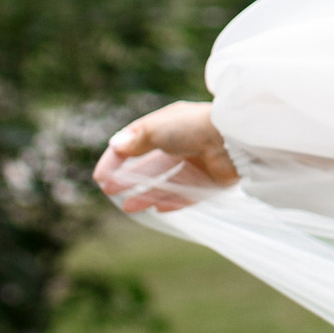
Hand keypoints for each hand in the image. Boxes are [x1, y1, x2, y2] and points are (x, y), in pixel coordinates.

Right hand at [96, 101, 237, 214]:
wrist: (232, 139)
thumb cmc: (192, 127)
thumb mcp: (156, 129)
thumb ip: (136, 141)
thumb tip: (116, 145)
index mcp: (169, 123)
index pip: (136, 141)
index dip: (117, 158)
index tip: (101, 175)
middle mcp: (183, 141)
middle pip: (150, 163)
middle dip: (129, 178)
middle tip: (110, 190)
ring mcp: (198, 161)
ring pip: (166, 181)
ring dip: (146, 193)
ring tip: (128, 207)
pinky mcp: (211, 179)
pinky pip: (188, 193)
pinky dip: (172, 200)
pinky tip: (156, 208)